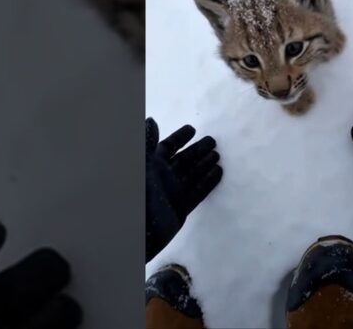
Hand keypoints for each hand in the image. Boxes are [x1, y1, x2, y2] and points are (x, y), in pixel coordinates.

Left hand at [145, 118, 222, 261]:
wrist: (133, 232)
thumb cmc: (135, 195)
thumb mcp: (139, 165)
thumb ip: (146, 143)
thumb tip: (151, 120)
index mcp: (151, 165)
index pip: (167, 147)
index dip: (179, 137)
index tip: (192, 129)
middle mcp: (163, 177)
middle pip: (184, 159)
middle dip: (197, 150)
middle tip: (213, 141)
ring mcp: (173, 192)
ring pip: (193, 174)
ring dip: (205, 164)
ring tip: (218, 155)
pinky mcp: (181, 208)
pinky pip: (198, 191)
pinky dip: (208, 182)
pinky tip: (219, 173)